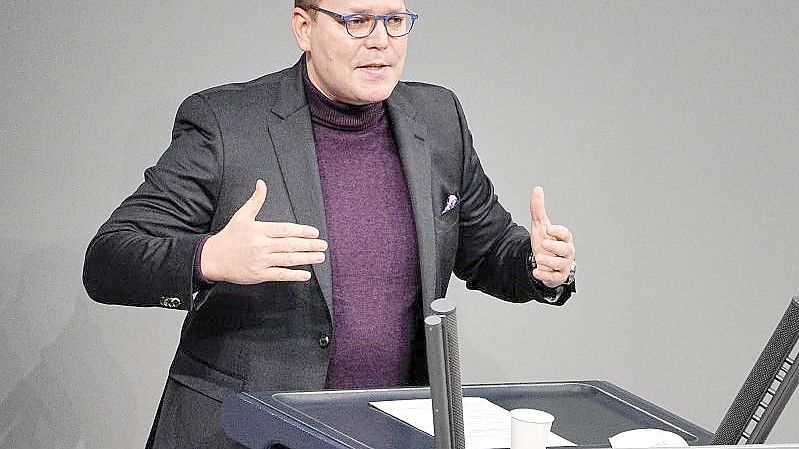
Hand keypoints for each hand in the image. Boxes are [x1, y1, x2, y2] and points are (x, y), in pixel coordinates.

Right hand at [201, 180, 327, 283]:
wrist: (213, 258)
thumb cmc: (229, 237)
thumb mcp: (242, 216)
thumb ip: (255, 201)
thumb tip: (261, 183)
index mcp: (259, 230)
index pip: (285, 230)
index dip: (301, 231)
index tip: (315, 232)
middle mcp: (261, 245)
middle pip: (290, 245)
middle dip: (309, 245)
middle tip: (323, 245)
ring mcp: (260, 261)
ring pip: (288, 260)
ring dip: (306, 259)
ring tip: (319, 257)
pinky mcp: (259, 275)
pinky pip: (280, 275)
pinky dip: (293, 275)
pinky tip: (305, 274)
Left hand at [529, 186, 574, 287]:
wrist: (543, 261)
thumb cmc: (545, 241)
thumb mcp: (540, 225)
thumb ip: (538, 209)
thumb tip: (537, 189)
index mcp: (564, 238)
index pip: (565, 234)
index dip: (558, 231)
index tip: (549, 229)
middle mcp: (566, 252)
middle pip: (565, 250)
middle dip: (555, 247)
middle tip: (544, 244)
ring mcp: (562, 265)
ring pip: (559, 264)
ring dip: (548, 261)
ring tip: (538, 258)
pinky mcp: (557, 277)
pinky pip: (554, 278)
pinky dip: (545, 275)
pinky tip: (536, 272)